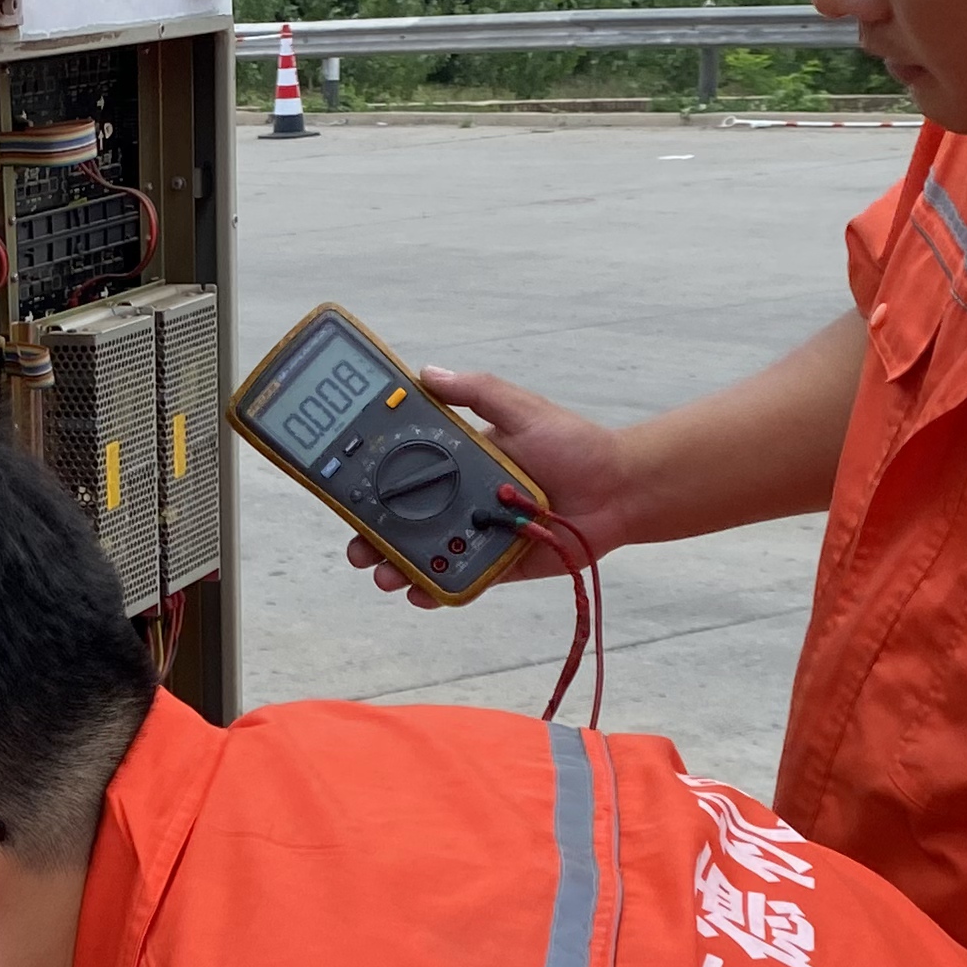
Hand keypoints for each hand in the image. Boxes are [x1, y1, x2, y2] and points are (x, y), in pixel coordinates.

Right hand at [346, 370, 640, 607]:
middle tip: (358, 550)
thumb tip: (426, 372)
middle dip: (373, 538)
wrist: (620, 489)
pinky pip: (459, 581)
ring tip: (386, 575)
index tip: (346, 494)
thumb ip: (476, 391)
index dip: (370, 486)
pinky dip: (435, 590)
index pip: (401, 474)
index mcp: (458, 462)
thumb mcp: (522, 408)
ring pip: (423, 555)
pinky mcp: (496, 565)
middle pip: (402, 522)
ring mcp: (474, 535)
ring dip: (397, 567)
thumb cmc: (575, 445)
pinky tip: (419, 593)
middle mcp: (459, 500)